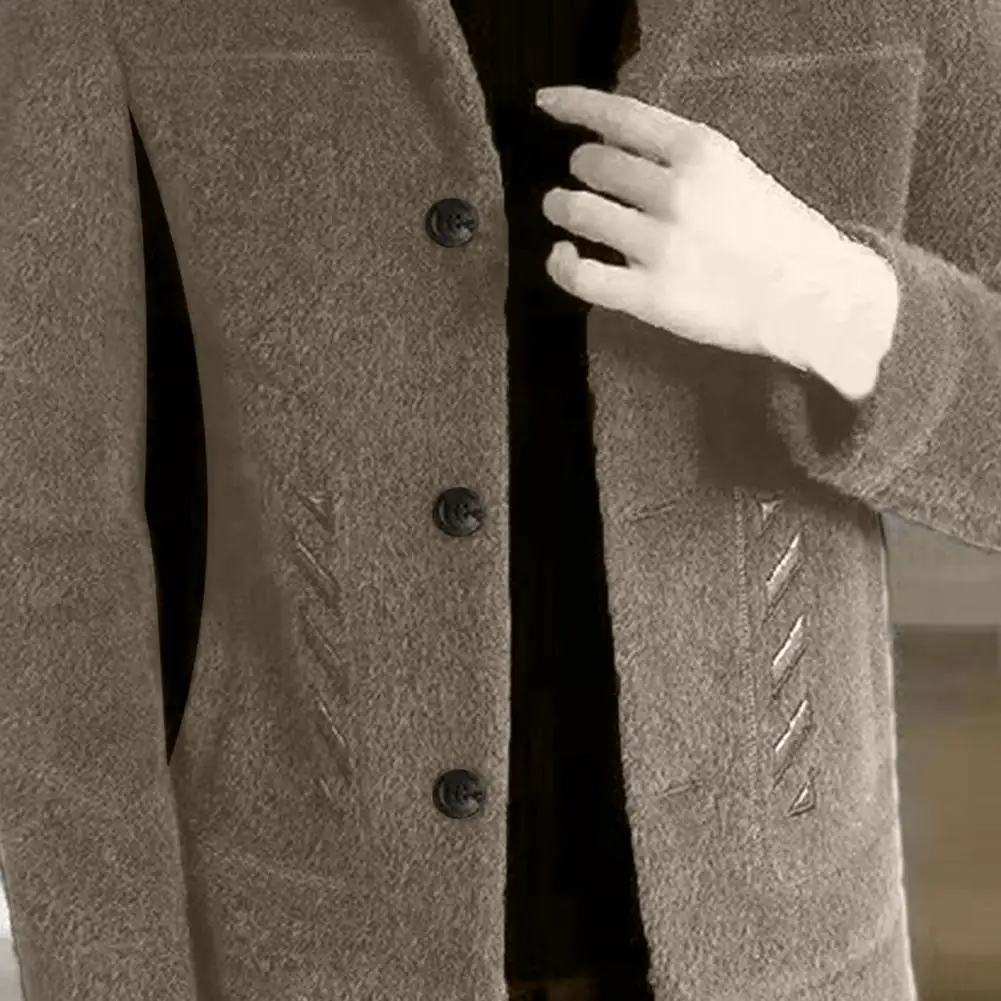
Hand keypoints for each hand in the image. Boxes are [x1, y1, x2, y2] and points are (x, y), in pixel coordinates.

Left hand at [536, 85, 896, 385]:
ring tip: (564, 212)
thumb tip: (620, 148)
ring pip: (579, 211)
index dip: (574, 105)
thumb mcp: (736, 173)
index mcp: (701, 151)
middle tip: (580, 180)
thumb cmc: (777, 236)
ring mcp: (660, 244)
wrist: (813, 297)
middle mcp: (675, 191)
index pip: (620, 115)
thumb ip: (682, 159)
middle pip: (594, 164)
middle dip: (580, 168)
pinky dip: (561, 262)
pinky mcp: (650, 296)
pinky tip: (563, 255)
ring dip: (562, 207)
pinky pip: (581, 274)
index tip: (546, 103)